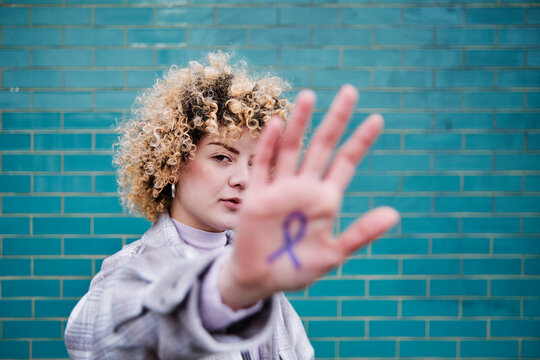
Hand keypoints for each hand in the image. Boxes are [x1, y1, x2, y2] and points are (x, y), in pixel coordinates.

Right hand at [219, 85, 399, 308]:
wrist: (260, 278)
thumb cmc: (298, 268)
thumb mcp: (334, 254)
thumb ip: (361, 233)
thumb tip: (394, 214)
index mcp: (326, 199)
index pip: (346, 162)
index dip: (361, 141)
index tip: (377, 119)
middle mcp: (305, 187)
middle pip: (322, 146)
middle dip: (336, 120)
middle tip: (351, 91)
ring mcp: (280, 188)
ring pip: (292, 148)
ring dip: (300, 123)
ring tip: (310, 95)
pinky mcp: (258, 196)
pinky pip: (264, 165)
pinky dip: (270, 145)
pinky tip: (278, 124)